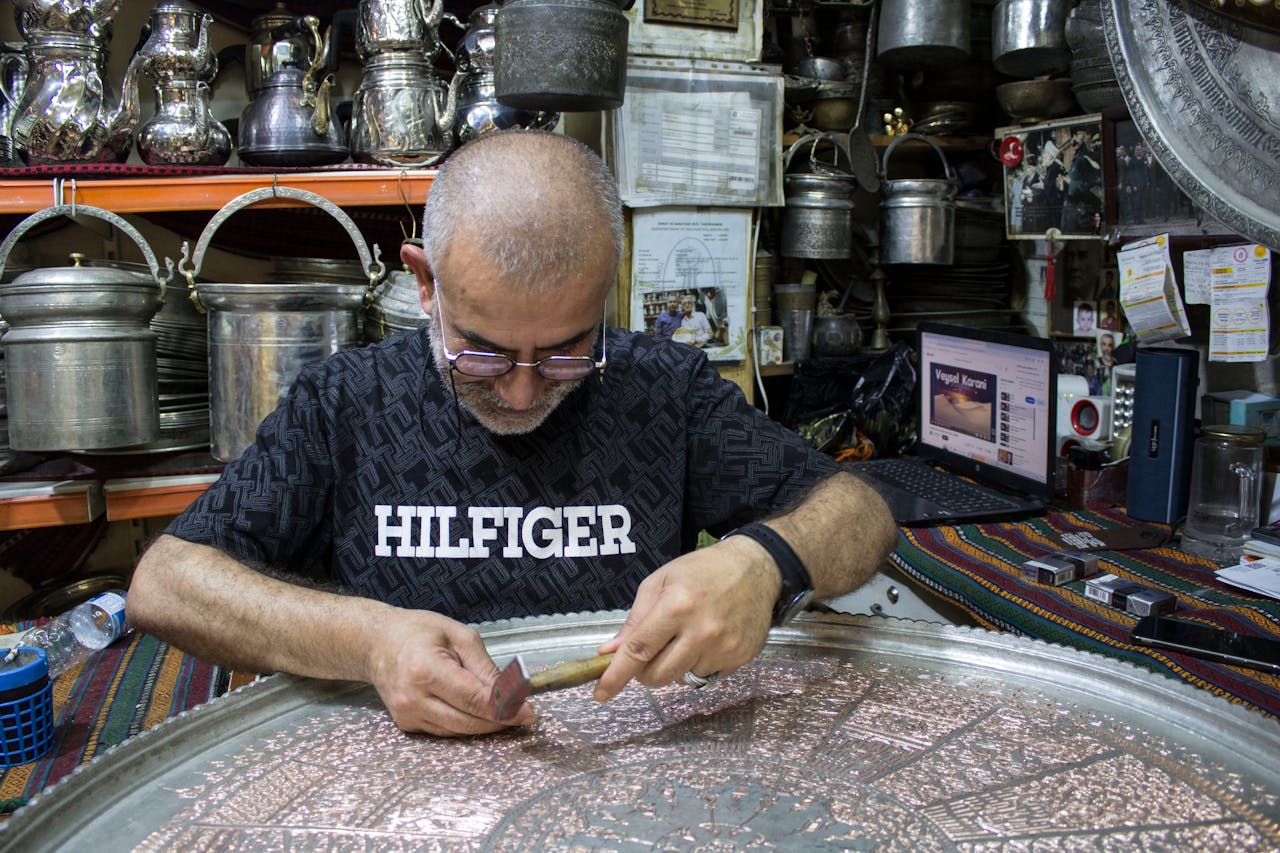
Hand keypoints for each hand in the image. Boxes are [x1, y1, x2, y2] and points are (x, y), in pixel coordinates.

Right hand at [365, 608, 534, 735]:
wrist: (376, 643)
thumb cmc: (418, 632)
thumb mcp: (458, 636)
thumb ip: (484, 666)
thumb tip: (511, 691)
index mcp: (426, 669)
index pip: (473, 698)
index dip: (504, 709)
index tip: (528, 712)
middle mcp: (414, 698)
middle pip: (467, 721)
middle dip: (500, 720)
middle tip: (523, 714)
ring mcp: (407, 715)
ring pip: (458, 731)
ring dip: (485, 725)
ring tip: (506, 712)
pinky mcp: (407, 724)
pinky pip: (445, 730)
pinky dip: (466, 724)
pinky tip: (479, 713)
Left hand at [592, 535, 780, 701]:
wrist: (755, 568)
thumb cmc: (702, 570)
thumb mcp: (661, 581)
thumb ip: (635, 619)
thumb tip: (610, 652)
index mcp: (676, 606)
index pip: (638, 650)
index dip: (616, 676)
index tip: (600, 694)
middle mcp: (702, 631)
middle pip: (658, 674)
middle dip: (644, 672)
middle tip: (649, 653)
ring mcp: (723, 647)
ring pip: (682, 678)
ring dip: (675, 665)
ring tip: (686, 636)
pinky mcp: (739, 658)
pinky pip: (706, 675)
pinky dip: (698, 663)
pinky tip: (707, 639)